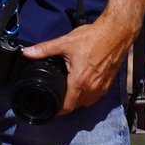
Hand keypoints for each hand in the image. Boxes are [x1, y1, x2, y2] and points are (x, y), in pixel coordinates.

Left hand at [17, 14, 135, 114]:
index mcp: (79, 81)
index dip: (56, 110)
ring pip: (86, 103)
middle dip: (64, 104)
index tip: (48, 108)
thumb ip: (44, 49)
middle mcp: (92, 88)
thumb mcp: (64, 43)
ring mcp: (102, 87)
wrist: (116, 33)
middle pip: (75, 106)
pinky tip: (81, 86)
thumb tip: (27, 52)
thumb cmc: (94, 38)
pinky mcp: (108, 84)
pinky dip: (87, 95)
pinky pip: (95, 97)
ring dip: (76, 100)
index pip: (66, 107)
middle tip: (55, 96)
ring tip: (67, 92)